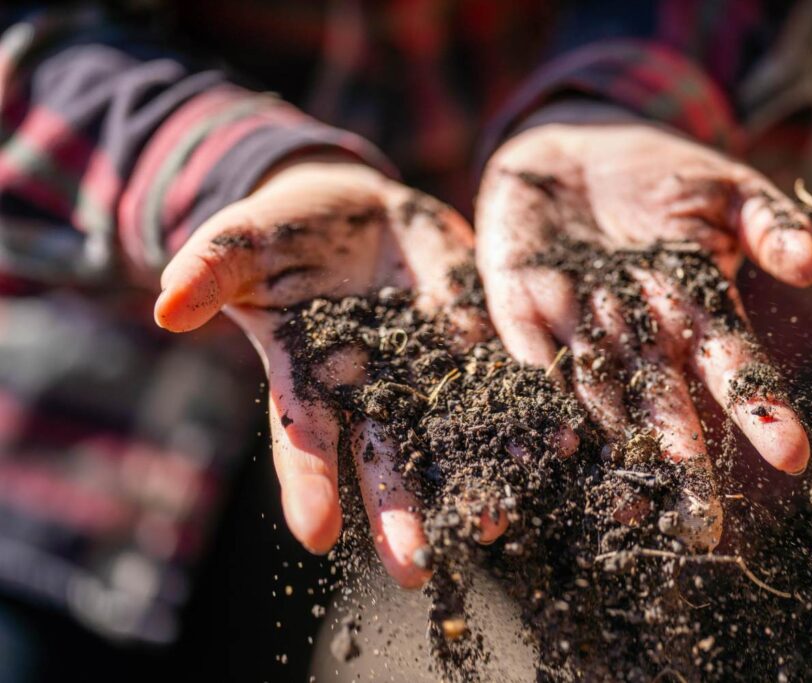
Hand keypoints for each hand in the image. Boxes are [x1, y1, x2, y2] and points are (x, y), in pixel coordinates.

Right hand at [155, 158, 492, 586]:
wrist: (355, 208)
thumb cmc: (284, 232)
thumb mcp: (242, 240)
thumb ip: (211, 268)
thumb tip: (165, 307)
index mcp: (309, 376)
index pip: (303, 439)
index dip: (307, 483)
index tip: (317, 534)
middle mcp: (372, 389)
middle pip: (385, 459)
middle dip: (401, 513)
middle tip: (415, 571)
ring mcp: (426, 368)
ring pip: (451, 432)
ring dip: (476, 475)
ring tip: (500, 520)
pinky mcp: (471, 339)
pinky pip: (501, 377)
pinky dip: (526, 410)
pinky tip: (557, 444)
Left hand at [477, 102, 811, 505]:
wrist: (570, 152)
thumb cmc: (657, 171)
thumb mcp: (721, 185)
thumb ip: (763, 219)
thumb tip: (809, 263)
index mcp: (692, 308)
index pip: (730, 366)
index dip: (759, 408)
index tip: (792, 456)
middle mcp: (637, 335)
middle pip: (664, 406)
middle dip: (684, 463)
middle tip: (702, 527)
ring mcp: (576, 328)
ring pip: (596, 399)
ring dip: (611, 449)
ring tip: (628, 503)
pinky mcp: (517, 311)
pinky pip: (524, 360)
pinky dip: (532, 398)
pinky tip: (546, 445)